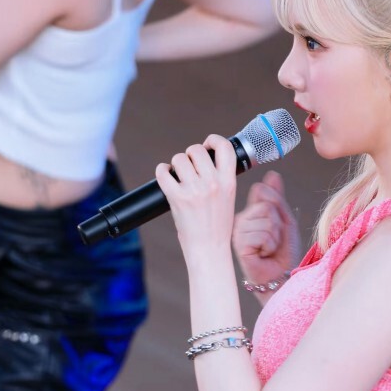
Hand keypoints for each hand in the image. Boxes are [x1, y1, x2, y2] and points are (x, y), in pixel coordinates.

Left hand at [155, 133, 237, 263]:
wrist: (209, 250)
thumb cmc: (217, 228)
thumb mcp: (228, 200)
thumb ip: (220, 179)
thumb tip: (204, 160)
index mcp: (228, 182)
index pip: (224, 147)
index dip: (213, 140)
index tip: (207, 145)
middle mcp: (212, 183)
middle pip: (196, 150)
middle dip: (190, 155)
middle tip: (189, 167)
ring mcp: (194, 190)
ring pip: (179, 159)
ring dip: (176, 165)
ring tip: (178, 176)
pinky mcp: (177, 198)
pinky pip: (163, 172)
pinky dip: (162, 172)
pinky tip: (166, 177)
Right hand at [233, 172, 300, 291]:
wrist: (281, 276)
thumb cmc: (283, 252)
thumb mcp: (285, 220)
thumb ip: (277, 198)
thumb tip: (272, 174)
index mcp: (250, 212)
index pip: (262, 191)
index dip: (276, 208)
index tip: (276, 225)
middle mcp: (241, 219)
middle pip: (266, 206)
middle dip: (277, 224)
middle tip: (273, 240)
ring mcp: (238, 232)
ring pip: (265, 221)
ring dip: (274, 237)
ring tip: (269, 249)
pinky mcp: (239, 244)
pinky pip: (261, 235)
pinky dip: (269, 246)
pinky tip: (263, 254)